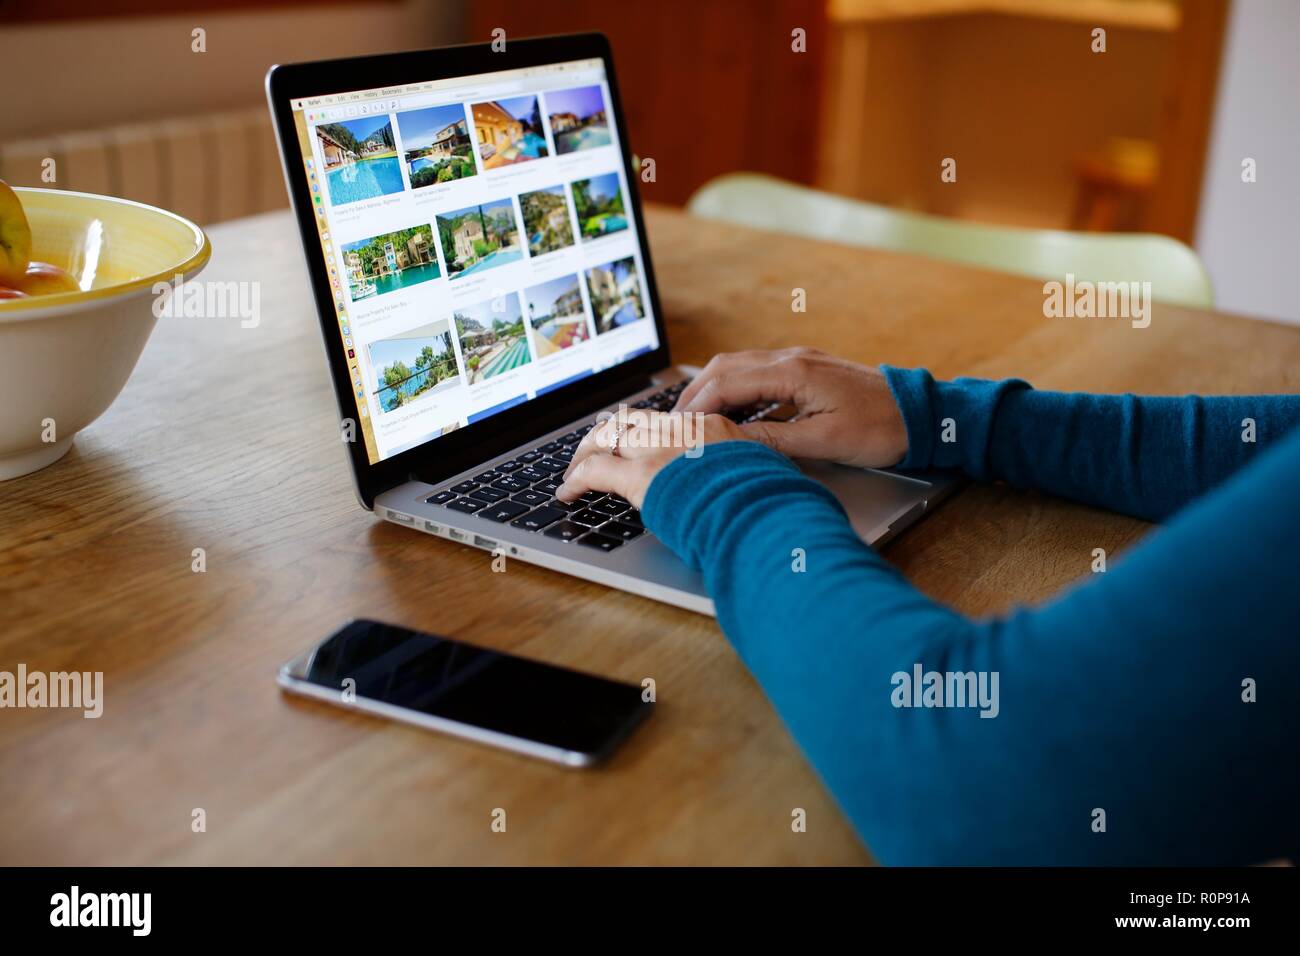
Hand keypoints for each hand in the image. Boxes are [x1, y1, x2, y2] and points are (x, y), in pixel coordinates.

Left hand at [557, 409, 749, 509]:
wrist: (767, 515)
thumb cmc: (770, 506)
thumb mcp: (760, 477)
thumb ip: (736, 473)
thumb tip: (730, 487)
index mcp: (712, 428)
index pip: (664, 420)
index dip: (639, 430)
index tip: (629, 441)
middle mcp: (682, 432)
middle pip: (630, 419)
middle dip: (604, 434)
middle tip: (591, 450)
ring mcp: (661, 451)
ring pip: (607, 437)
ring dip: (585, 453)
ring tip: (574, 471)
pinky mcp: (642, 477)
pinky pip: (595, 471)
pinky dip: (575, 480)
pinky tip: (567, 493)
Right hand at [674, 348, 907, 468]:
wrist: (921, 413)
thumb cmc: (880, 428)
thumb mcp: (823, 442)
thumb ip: (773, 438)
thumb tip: (729, 441)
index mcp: (794, 373)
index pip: (728, 383)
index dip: (696, 405)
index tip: (676, 427)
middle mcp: (792, 358)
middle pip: (726, 367)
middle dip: (694, 393)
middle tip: (673, 422)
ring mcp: (799, 360)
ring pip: (739, 365)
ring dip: (712, 388)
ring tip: (693, 417)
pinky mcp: (806, 369)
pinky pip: (757, 371)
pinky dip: (734, 387)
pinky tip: (729, 410)